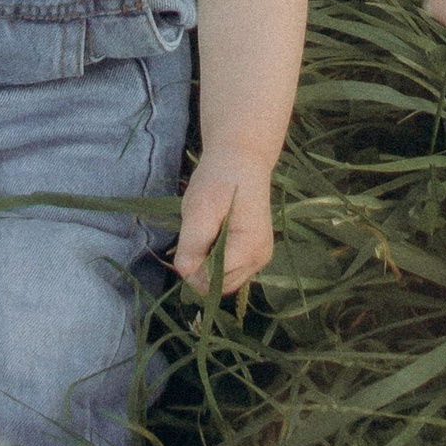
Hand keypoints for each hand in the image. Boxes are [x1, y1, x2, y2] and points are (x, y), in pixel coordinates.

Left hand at [171, 152, 273, 296]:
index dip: (193, 267)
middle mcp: (260, 260)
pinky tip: (215, 235)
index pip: (213, 280)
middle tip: (195, 234)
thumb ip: (193, 243)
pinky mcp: (256, 255)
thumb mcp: (199, 207)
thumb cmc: (219, 180)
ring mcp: (260, 259)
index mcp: (249, 248)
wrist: (241, 160)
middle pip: (219, 285)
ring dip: (208, 264)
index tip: (188, 239)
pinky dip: (217, 260)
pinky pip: (230, 271)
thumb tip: (185, 272)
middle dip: (200, 268)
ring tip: (207, 232)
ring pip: (224, 281)